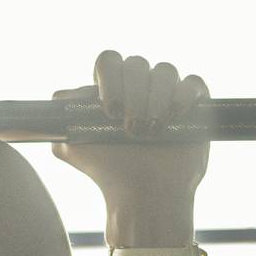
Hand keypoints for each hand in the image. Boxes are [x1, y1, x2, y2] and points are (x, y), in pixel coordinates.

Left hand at [50, 50, 209, 203]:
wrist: (143, 195)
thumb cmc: (109, 171)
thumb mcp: (73, 145)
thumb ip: (65, 116)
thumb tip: (60, 96)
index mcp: (112, 89)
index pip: (109, 61)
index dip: (110, 78)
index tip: (110, 111)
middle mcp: (140, 87)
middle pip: (137, 63)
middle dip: (133, 93)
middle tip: (131, 128)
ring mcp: (167, 94)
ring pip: (165, 71)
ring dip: (156, 98)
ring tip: (152, 130)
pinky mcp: (195, 105)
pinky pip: (193, 83)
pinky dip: (183, 96)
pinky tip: (175, 118)